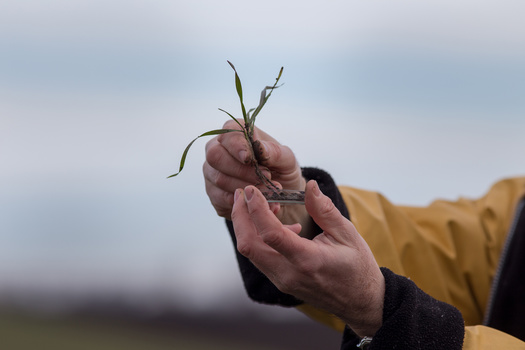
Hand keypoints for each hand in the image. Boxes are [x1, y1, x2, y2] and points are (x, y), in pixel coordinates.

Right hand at [203, 119, 304, 219]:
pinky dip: (242, 202)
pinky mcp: (214, 194)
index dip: (236, 144)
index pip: (228, 132)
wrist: (281, 197)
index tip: (248, 158)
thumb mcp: (287, 160)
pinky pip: (221, 198)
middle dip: (241, 170)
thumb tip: (260, 148)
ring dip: (245, 187)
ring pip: (219, 179)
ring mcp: (213, 172)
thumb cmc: (282, 171)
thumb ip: (275, 152)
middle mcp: (219, 150)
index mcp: (236, 134)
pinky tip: (256, 202)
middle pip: (215, 156)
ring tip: (267, 191)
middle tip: (264, 178)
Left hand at [231, 180, 384, 337]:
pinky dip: (261, 237)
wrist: (360, 302)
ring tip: (268, 205)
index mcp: (307, 260)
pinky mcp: (280, 282)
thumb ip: (324, 210)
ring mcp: (282, 281)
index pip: (270, 234)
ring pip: (251, 252)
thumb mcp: (347, 234)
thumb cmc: (358, 267)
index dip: (256, 209)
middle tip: (242, 193)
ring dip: (249, 226)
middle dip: (240, 216)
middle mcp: (289, 274)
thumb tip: (310, 186)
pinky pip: (261, 258)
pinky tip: (282, 225)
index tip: (251, 190)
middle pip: (248, 245)